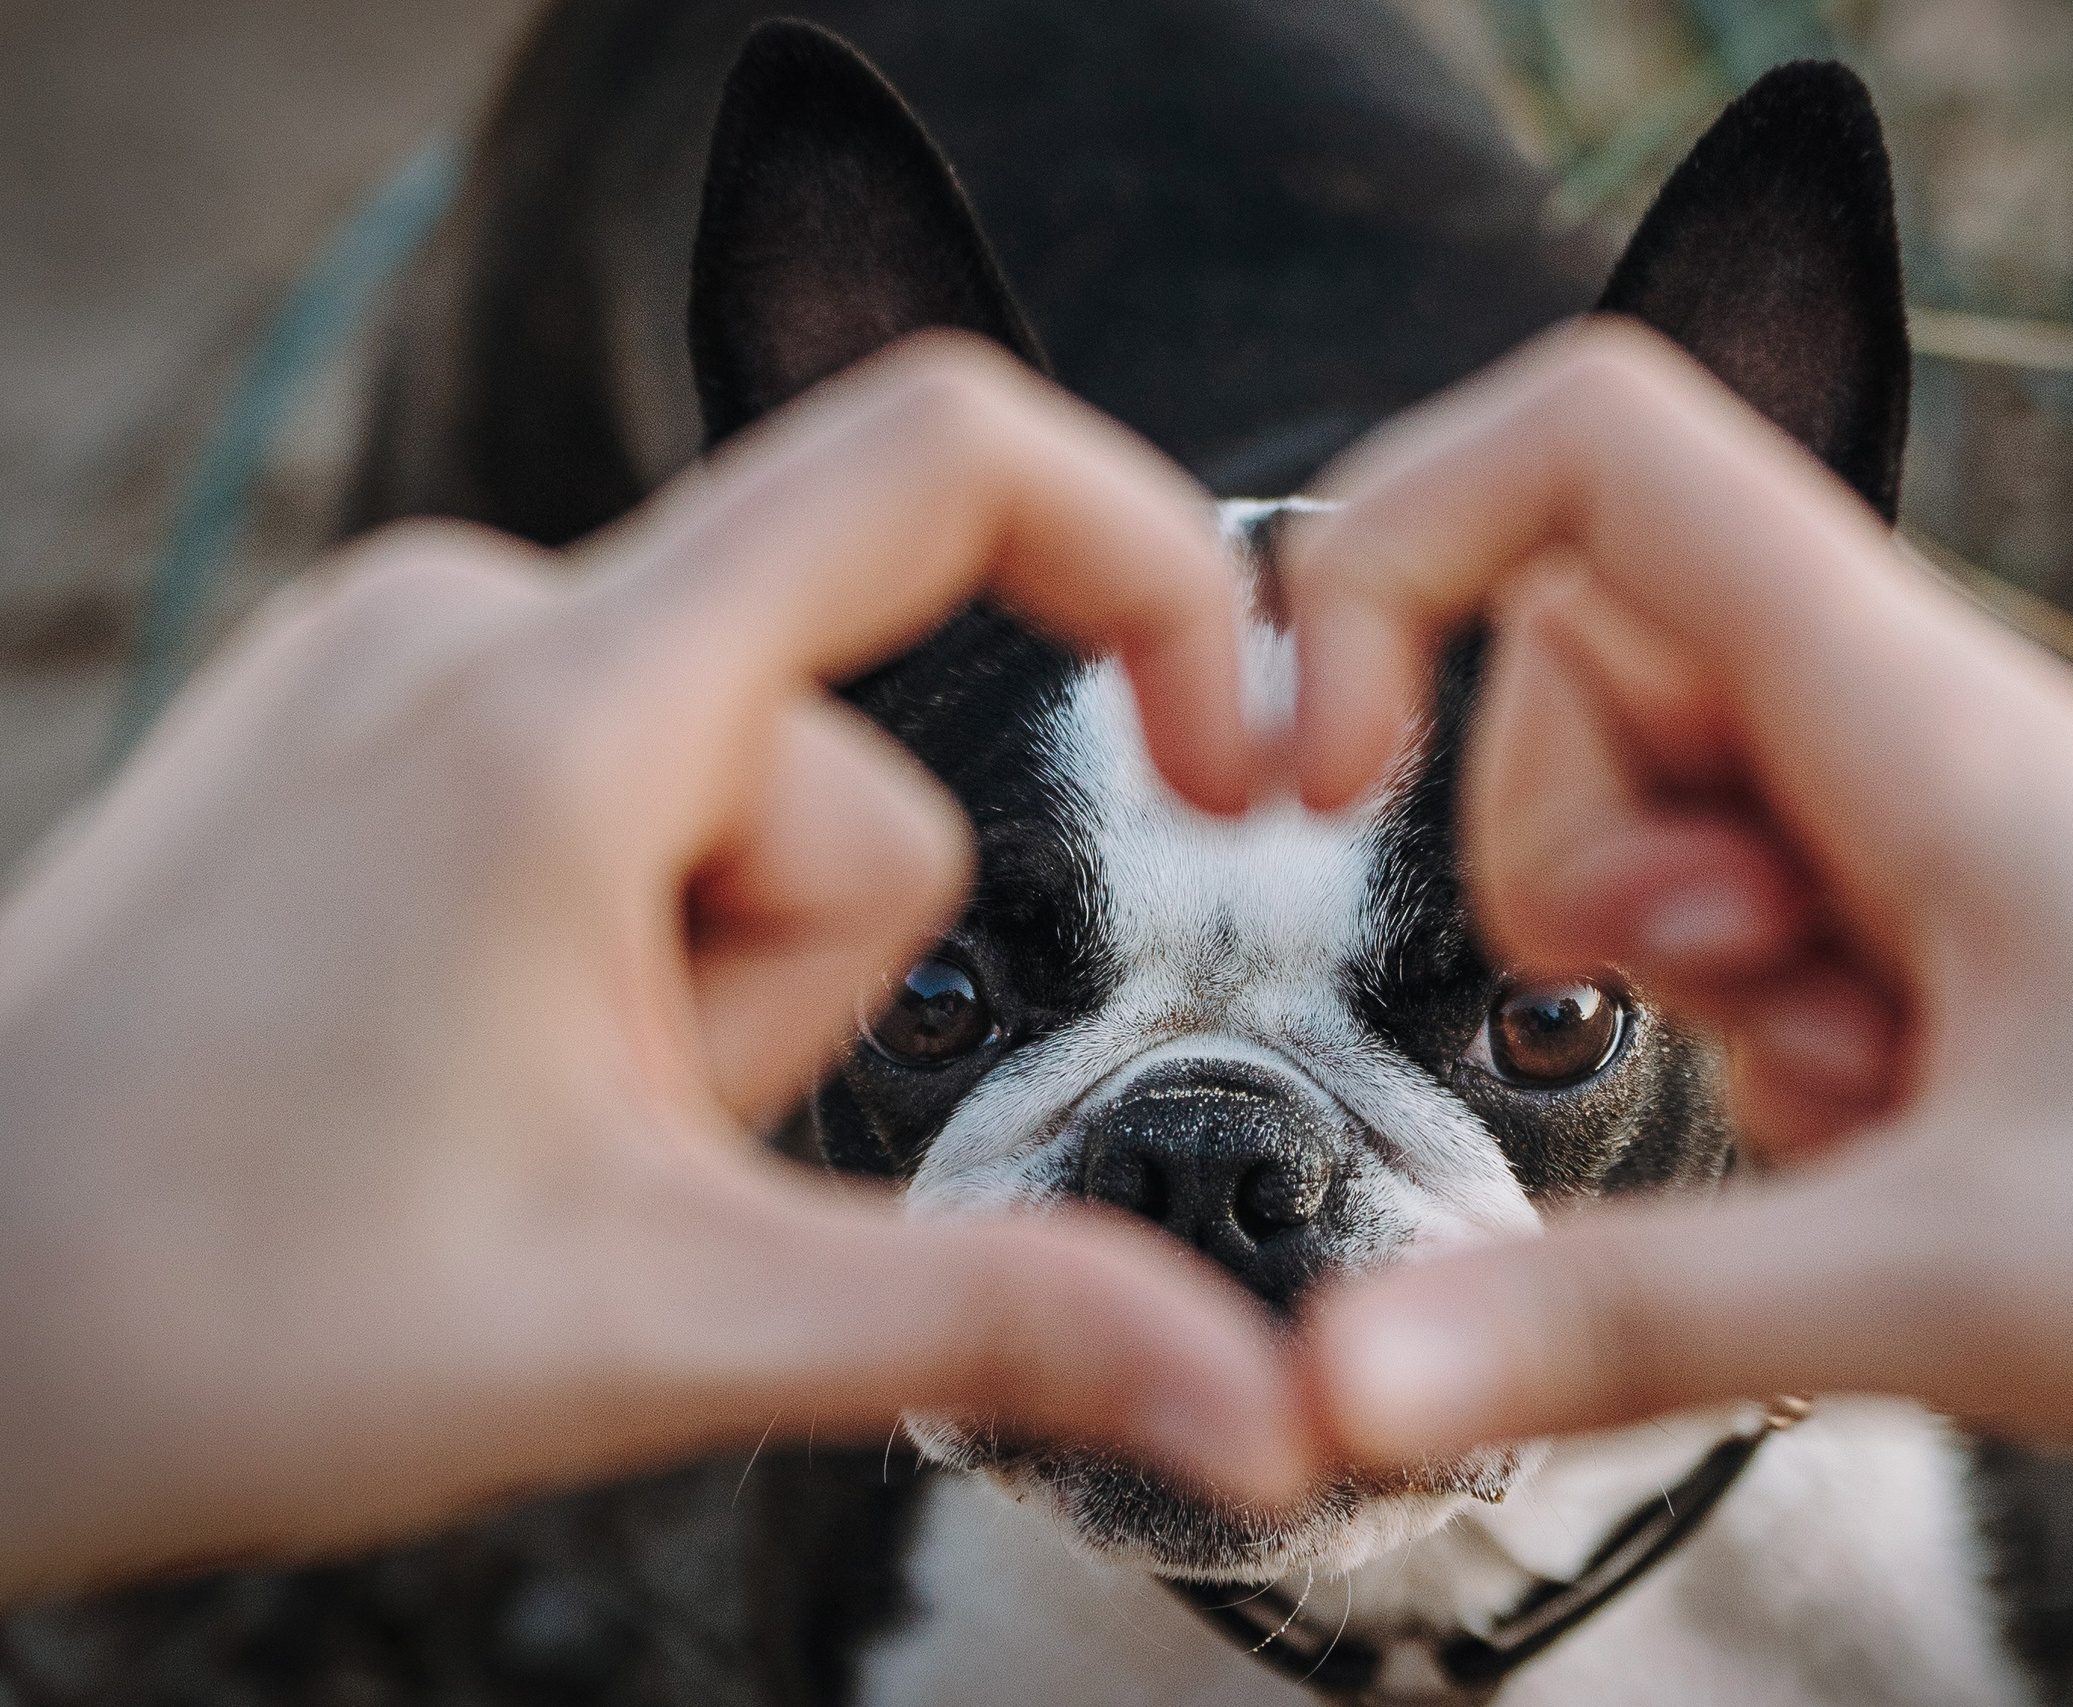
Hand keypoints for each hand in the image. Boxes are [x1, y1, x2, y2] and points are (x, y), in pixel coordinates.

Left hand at [0, 337, 1303, 1603]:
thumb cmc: (192, 1311)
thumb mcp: (656, 1325)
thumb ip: (993, 1321)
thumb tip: (1248, 1396)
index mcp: (566, 719)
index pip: (936, 467)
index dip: (1146, 562)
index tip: (1226, 731)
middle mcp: (479, 623)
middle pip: (847, 751)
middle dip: (799, 974)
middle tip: (624, 1134)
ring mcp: (411, 658)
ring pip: (739, 786)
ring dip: (705, 974)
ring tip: (527, 1113)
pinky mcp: (376, 709)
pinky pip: (623, 778)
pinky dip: (622, 929)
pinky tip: (482, 1055)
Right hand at [1287, 324, 2072, 1610]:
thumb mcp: (1956, 1282)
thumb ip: (1619, 1313)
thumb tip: (1343, 1366)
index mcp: (1910, 710)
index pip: (1601, 452)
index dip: (1402, 540)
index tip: (1311, 746)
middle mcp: (1900, 735)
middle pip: (1573, 669)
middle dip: (1567, 865)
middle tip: (1730, 989)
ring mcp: (1912, 836)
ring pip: (1643, 826)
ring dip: (1684, 991)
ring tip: (1880, 1100)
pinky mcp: (1927, 943)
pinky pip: (1731, 956)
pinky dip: (1759, 1064)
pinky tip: (1914, 1146)